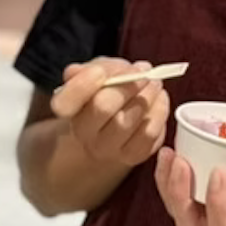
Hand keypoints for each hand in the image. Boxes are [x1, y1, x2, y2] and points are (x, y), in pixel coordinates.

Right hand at [53, 58, 170, 167]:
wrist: (114, 121)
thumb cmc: (104, 91)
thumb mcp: (94, 72)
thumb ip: (89, 69)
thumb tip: (83, 72)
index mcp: (67, 109)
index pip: (65, 101)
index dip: (83, 84)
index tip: (100, 71)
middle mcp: (83, 134)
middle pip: (102, 108)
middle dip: (127, 85)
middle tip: (144, 72)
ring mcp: (107, 148)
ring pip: (128, 121)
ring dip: (148, 96)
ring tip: (154, 83)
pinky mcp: (132, 156)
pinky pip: (148, 134)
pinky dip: (159, 112)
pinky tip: (160, 99)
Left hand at [154, 149, 225, 225]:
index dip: (216, 204)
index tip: (220, 171)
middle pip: (193, 225)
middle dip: (179, 195)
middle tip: (179, 160)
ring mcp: (225, 216)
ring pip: (184, 213)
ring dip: (170, 186)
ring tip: (169, 154)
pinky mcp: (219, 200)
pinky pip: (188, 196)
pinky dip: (176, 178)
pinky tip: (176, 151)